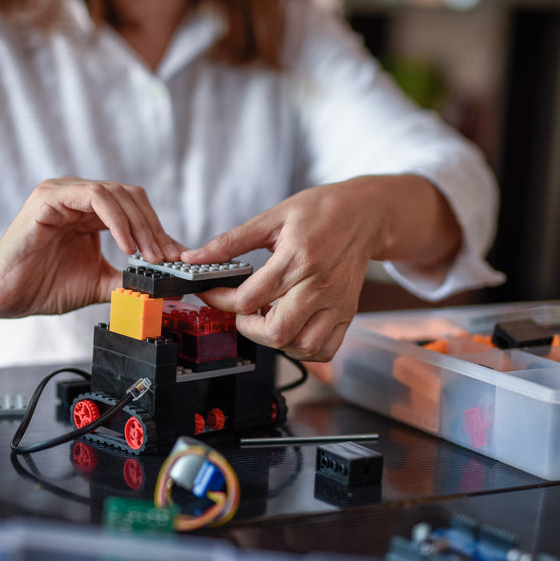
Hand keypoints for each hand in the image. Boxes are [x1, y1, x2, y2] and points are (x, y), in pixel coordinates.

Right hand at [0, 177, 183, 317]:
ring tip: (149, 255)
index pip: (135, 208)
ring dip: (139, 225)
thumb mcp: (99, 283)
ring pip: (116, 193)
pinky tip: (126, 246)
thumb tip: (167, 287)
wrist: (5, 297)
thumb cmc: (43, 286)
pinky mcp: (49, 197)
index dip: (158, 230)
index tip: (175, 258)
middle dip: (153, 227)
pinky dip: (117, 219)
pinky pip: (94, 196)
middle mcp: (77, 195)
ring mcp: (62, 192)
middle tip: (166, 257)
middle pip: (131, 196)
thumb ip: (129, 279)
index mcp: (89, 211)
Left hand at [182, 176, 459, 360]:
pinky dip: (303, 349)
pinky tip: (291, 328)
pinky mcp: (346, 313)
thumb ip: (231, 241)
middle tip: (242, 313)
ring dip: (277, 342)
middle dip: (248, 329)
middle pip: (276, 332)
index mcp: (296, 259)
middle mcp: (318, 286)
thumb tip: (194, 257)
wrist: (365, 214)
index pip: (248, 299)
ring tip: (268, 319)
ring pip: (302, 347)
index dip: (220, 301)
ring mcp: (335, 304)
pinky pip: (325, 349)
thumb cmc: (320, 211)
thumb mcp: (272, 217)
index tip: (211, 293)